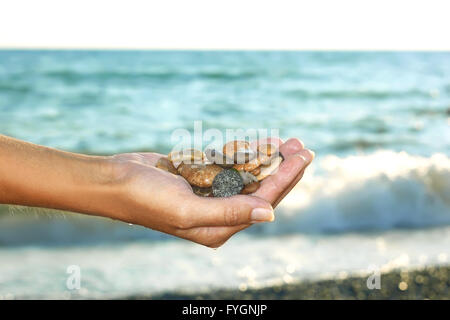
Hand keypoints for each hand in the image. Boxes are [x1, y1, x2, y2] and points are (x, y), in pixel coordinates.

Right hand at [107, 138, 313, 247]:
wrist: (113, 181)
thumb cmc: (145, 198)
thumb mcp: (187, 210)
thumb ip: (228, 212)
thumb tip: (268, 215)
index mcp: (218, 228)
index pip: (262, 202)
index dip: (286, 178)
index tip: (304, 157)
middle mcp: (218, 214)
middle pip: (261, 190)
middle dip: (283, 169)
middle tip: (302, 146)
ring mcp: (210, 195)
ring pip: (248, 176)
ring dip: (266, 158)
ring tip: (286, 141)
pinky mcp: (201, 178)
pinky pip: (230, 165)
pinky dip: (244, 153)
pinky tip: (259, 142)